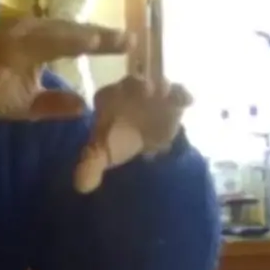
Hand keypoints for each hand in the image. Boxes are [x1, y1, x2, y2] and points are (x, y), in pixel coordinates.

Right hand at [0, 18, 128, 126]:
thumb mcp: (31, 105)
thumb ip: (57, 103)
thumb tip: (84, 106)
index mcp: (34, 42)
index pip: (72, 38)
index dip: (100, 40)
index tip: (128, 43)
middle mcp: (27, 32)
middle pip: (71, 30)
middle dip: (101, 35)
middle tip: (131, 39)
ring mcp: (17, 37)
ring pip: (60, 32)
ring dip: (88, 35)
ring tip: (115, 40)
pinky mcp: (8, 47)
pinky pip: (42, 42)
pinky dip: (66, 41)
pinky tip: (88, 43)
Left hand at [73, 73, 192, 193]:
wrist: (140, 140)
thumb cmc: (116, 141)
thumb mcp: (101, 154)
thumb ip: (91, 164)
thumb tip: (81, 186)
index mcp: (108, 100)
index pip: (107, 94)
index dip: (110, 96)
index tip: (112, 100)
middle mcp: (130, 90)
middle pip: (133, 83)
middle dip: (138, 84)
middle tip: (146, 91)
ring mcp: (153, 92)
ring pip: (158, 84)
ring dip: (162, 86)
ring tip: (165, 94)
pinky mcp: (172, 99)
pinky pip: (179, 93)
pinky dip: (183, 94)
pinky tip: (187, 101)